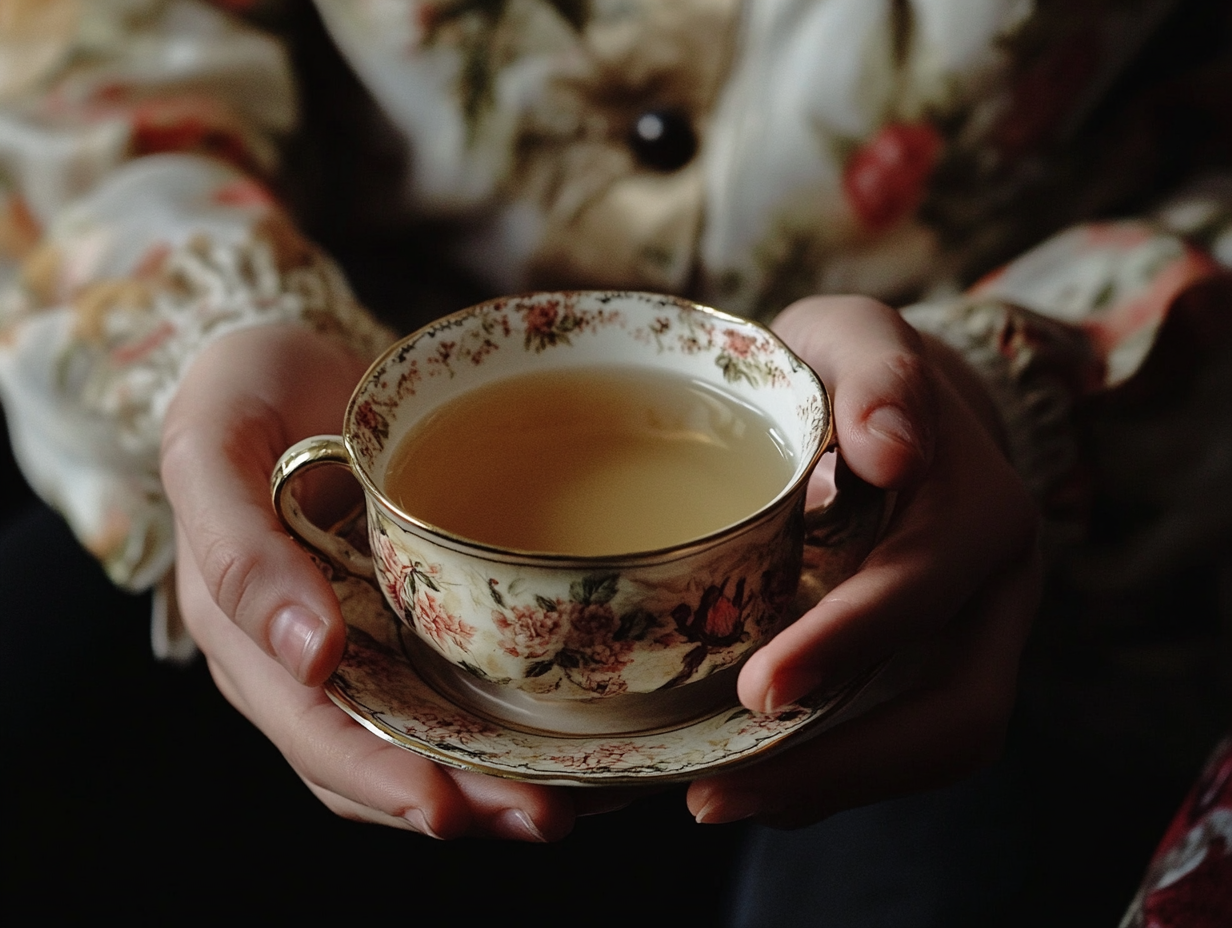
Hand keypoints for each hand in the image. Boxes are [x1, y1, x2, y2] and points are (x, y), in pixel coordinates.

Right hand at [161, 324, 582, 839]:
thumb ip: (236, 550)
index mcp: (248, 636)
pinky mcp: (422, 609)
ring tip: (580, 797)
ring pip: (432, 735)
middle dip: (463, 799)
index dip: (379, 780)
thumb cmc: (241, 393)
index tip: (447, 806)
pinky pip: (462, 678)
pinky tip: (573, 729)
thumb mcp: (211, 448)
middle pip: (385, 757)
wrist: (291, 358)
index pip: (314, 734)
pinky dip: (511, 717)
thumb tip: (310, 657)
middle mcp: (313, 658)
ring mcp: (373, 636)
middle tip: (545, 816)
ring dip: (499, 775)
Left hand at [687, 296, 1040, 826]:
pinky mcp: (930, 666)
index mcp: (978, 510)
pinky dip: (826, 770)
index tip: (758, 690)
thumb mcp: (859, 337)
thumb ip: (879, 372)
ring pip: (930, 745)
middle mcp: (992, 591)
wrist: (897, 407)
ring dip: (828, 788)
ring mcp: (968, 639)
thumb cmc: (858, 370)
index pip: (922, 591)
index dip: (848, 646)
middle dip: (841, 766)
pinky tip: (744, 776)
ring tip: (714, 799)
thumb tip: (895, 448)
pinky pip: (895, 737)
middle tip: (713, 796)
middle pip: (954, 712)